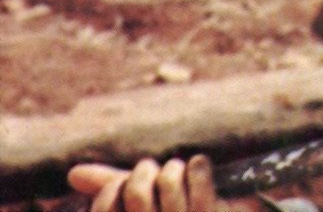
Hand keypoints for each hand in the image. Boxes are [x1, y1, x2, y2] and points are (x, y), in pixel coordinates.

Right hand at [67, 154, 243, 211]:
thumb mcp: (143, 205)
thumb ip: (110, 189)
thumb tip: (73, 173)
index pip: (105, 206)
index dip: (115, 187)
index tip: (131, 186)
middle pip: (137, 190)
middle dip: (148, 172)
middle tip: (159, 176)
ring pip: (169, 179)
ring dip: (177, 170)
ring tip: (183, 179)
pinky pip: (197, 172)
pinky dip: (199, 165)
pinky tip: (201, 171)